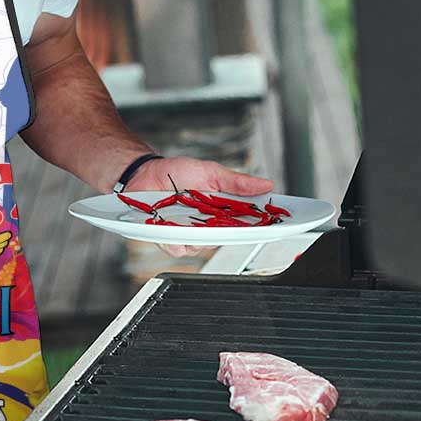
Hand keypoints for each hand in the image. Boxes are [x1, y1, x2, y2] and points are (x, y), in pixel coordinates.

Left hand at [127, 156, 274, 257]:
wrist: (144, 173)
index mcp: (221, 211)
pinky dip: (177, 239)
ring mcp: (188, 234)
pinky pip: (177, 247)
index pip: (246, 223)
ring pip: (202, 246)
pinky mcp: (168, 239)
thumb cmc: (176, 173)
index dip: (262, 226)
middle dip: (232, 233)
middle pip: (227, 239)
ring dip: (200, 235)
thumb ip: (236, 182)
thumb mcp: (210, 172)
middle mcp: (207, 226)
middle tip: (232, 222)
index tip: (276, 224)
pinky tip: (174, 228)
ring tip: (194, 220)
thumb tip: (266, 184)